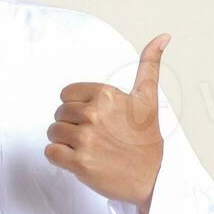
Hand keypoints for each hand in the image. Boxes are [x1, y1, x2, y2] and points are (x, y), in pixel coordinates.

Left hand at [45, 33, 168, 212]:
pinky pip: (50, 152)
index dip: (78, 107)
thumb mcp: (148, 98)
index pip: (67, 95)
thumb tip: (163, 36)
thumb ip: (149, 65)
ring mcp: (86, 139)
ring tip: (88, 148)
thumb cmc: (146, 138)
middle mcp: (94, 114)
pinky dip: (59, 158)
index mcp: (106, 95)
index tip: (97, 119)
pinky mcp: (79, 163)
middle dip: (72, 125)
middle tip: (95, 137)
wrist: (152, 178)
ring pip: (53, 132)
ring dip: (65, 142)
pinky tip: (79, 160)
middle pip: (59, 114)